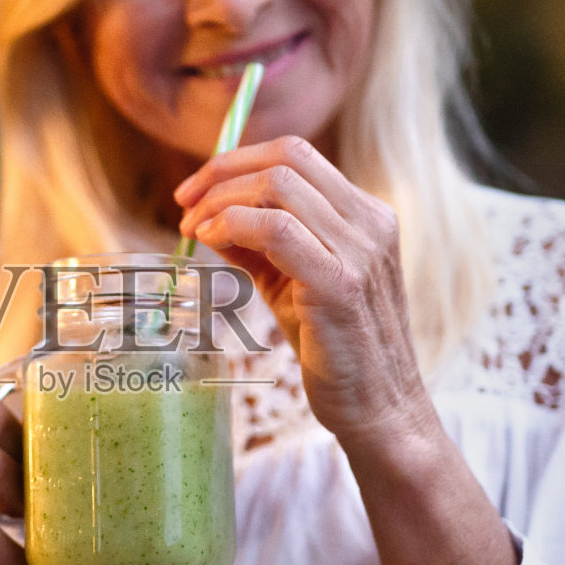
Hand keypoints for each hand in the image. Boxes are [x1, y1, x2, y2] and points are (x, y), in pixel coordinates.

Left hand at [175, 136, 432, 446]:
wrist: (379, 410)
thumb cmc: (334, 348)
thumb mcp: (294, 282)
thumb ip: (259, 243)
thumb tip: (208, 213)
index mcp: (366, 215)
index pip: (297, 154)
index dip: (237, 161)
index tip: (195, 190)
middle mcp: (370, 223)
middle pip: (286, 158)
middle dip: (221, 172)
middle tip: (184, 205)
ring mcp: (359, 251)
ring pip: (277, 186)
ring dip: (221, 200)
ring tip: (194, 230)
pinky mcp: (340, 284)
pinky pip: (276, 228)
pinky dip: (232, 226)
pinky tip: (211, 244)